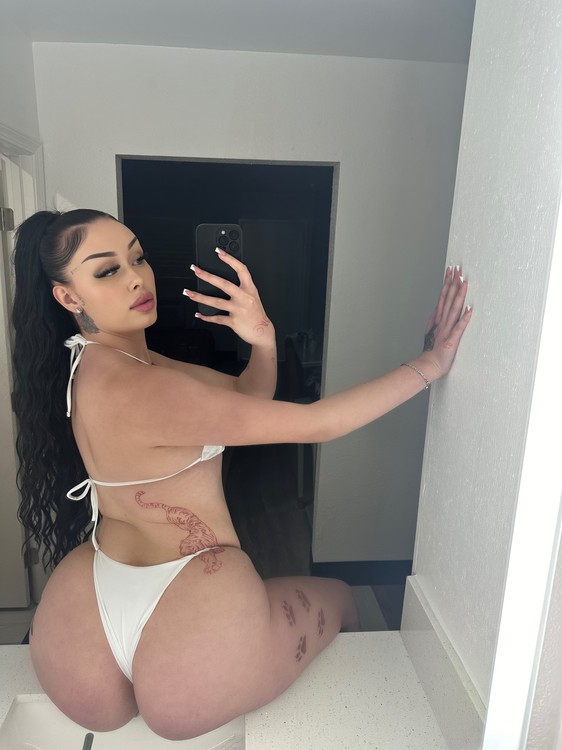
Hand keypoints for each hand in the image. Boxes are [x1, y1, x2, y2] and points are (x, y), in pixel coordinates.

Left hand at [183, 249, 274, 346]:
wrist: (262, 332)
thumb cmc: (256, 314)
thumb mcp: (253, 297)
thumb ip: (242, 288)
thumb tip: (223, 281)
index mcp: (249, 289)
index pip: (241, 270)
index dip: (230, 259)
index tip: (219, 252)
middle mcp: (244, 298)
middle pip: (223, 284)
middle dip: (207, 276)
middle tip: (195, 270)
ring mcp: (238, 310)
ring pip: (216, 302)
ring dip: (200, 297)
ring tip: (189, 293)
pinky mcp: (234, 322)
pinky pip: (217, 318)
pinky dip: (207, 317)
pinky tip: (199, 314)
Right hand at [413, 265, 471, 381]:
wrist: (431, 365)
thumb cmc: (435, 350)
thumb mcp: (435, 330)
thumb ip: (438, 317)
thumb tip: (440, 305)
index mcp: (440, 319)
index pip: (443, 296)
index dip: (447, 282)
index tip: (451, 270)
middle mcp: (443, 322)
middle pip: (448, 299)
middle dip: (452, 283)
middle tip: (457, 270)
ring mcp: (447, 330)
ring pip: (453, 309)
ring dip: (458, 295)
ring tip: (464, 283)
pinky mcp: (452, 340)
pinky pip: (459, 328)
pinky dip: (464, 318)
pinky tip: (470, 309)